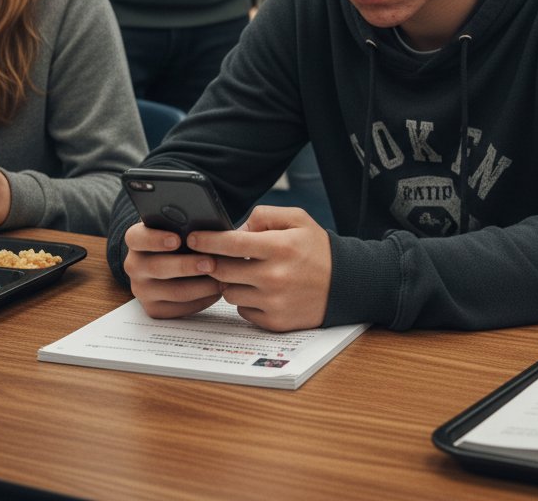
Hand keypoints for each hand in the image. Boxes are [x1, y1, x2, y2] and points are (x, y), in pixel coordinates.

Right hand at [123, 221, 223, 317]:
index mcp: (136, 239)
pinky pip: (179, 308)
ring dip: (201, 286)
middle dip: (187, 266)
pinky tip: (216, 290)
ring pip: (173, 291)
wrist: (171, 260)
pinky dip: (202, 300)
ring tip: (222, 278)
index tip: (176, 239)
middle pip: (157, 268)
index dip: (155, 239)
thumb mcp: (180, 225)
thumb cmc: (182, 236)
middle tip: (211, 263)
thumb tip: (211, 227)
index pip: (137, 238)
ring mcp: (142, 289)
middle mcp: (135, 265)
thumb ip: (187, 224)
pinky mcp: (154, 308)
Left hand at [188, 206, 331, 330]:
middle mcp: (275, 276)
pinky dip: (246, 300)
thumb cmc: (317, 249)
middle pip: (222, 270)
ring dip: (231, 282)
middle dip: (215, 262)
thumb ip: (264, 216)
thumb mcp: (298, 219)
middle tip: (218, 256)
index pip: (230, 243)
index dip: (207, 240)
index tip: (192, 238)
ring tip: (247, 273)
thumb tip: (236, 229)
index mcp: (279, 247)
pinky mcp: (274, 322)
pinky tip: (260, 291)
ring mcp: (274, 302)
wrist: (345, 284)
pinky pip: (243, 311)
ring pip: (229, 293)